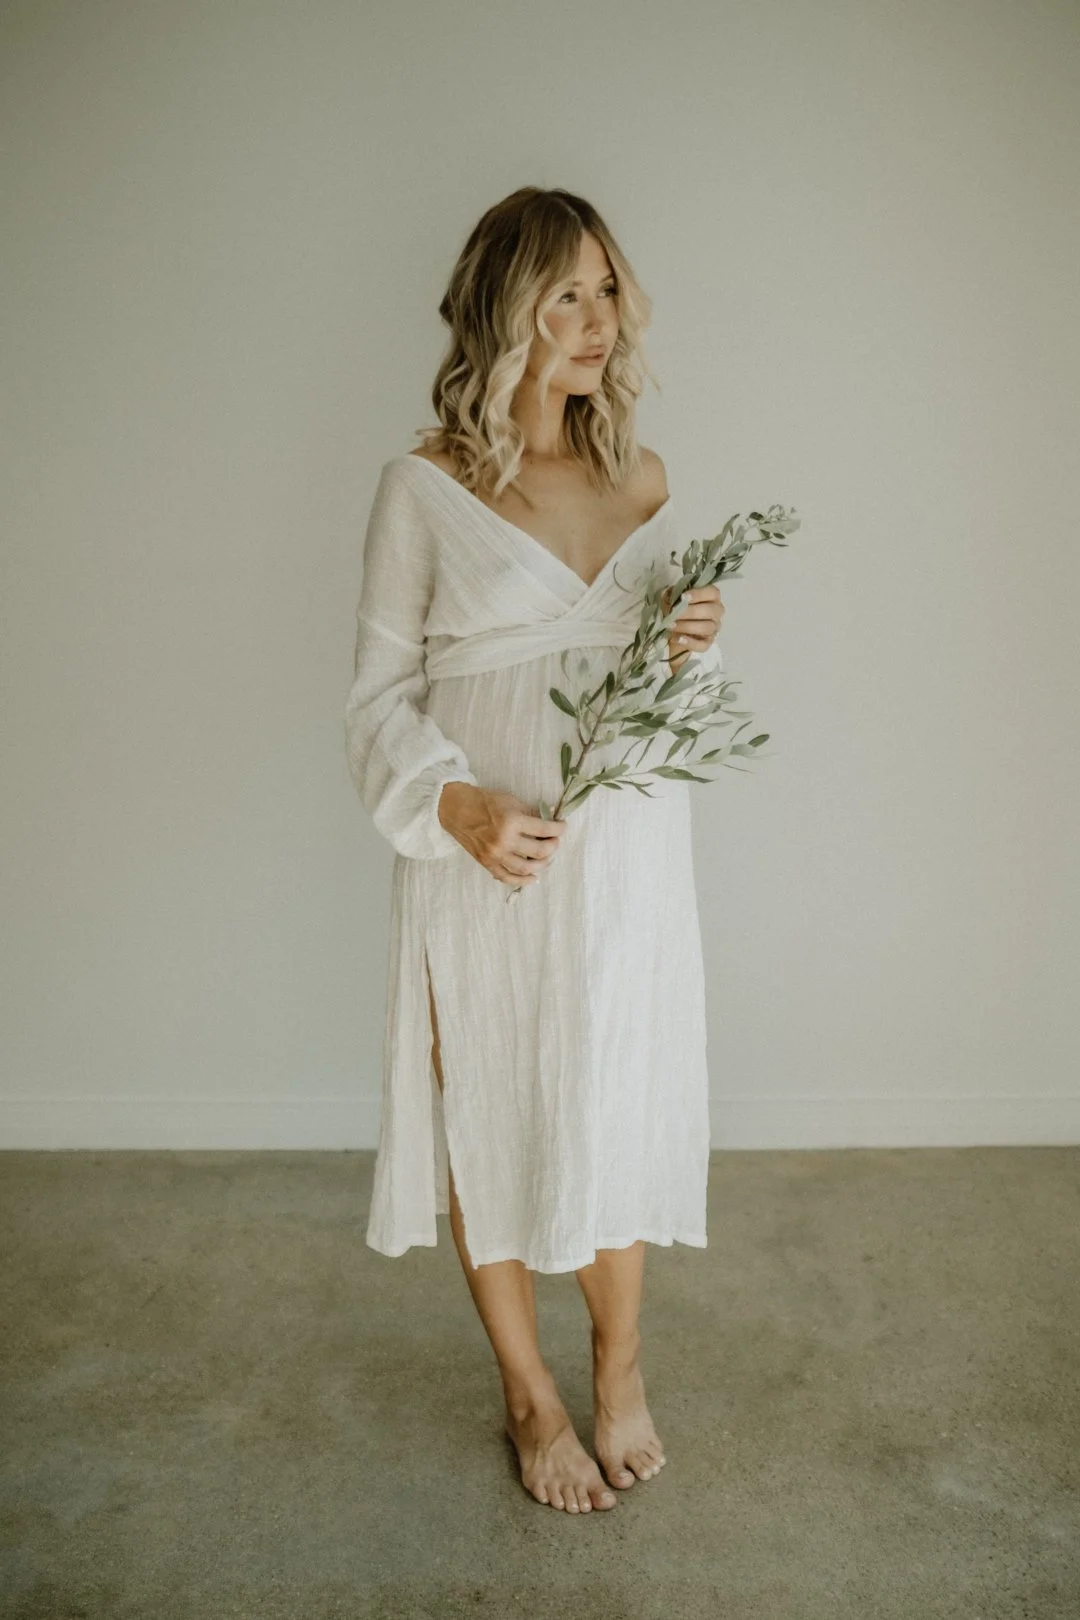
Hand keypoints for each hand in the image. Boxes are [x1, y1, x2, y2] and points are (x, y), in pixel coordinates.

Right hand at [438, 782, 567, 886]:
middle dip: (553, 846)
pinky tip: (533, 877)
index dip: (559, 829)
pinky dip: (522, 880)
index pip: (544, 829)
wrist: (456, 809)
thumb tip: (550, 819)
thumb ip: (531, 813)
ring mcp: (495, 855)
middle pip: (539, 851)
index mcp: (512, 821)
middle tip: (555, 841)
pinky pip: (507, 878)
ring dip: (542, 864)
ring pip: (526, 868)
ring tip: (546, 857)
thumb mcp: (511, 801)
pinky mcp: (487, 863)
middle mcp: (504, 841)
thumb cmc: (484, 802)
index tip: (562, 827)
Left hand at [662, 584, 723, 673]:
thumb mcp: (672, 598)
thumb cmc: (678, 609)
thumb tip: (668, 595)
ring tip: (670, 625)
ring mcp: (714, 628)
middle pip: (709, 611)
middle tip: (673, 613)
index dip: (698, 594)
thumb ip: (671, 594)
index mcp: (711, 597)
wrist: (675, 629)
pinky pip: (703, 645)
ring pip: (706, 627)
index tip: (683, 597)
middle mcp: (716, 612)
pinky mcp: (708, 642)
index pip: (712, 592)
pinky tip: (676, 638)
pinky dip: (689, 642)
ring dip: (687, 626)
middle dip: (689, 612)